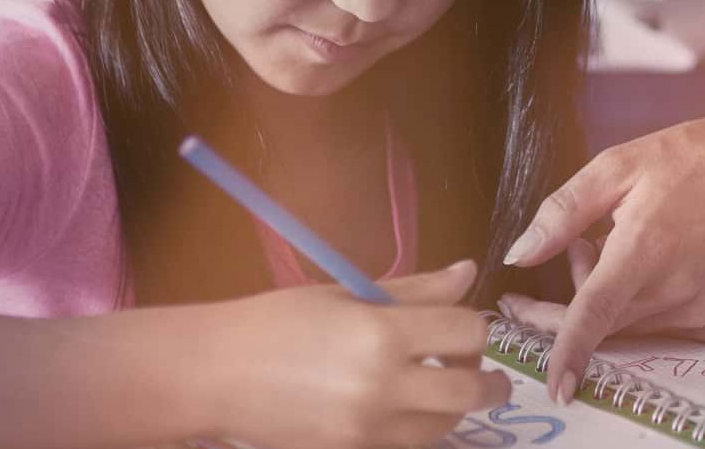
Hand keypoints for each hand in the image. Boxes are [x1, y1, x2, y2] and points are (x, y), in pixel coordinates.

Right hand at [198, 259, 510, 448]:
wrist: (217, 374)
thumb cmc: (279, 321)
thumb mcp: (348, 294)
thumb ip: (415, 289)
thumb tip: (468, 272)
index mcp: (382, 333)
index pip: (467, 332)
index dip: (475, 327)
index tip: (466, 328)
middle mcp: (383, 385)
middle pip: (469, 391)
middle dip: (488, 381)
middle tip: (482, 373)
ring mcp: (368, 429)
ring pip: (444, 427)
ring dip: (453, 407)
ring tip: (438, 388)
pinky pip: (408, 446)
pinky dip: (418, 429)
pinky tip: (404, 409)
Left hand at [499, 104, 704, 404]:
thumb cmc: (688, 160)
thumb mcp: (616, 167)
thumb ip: (561, 213)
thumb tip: (520, 255)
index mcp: (645, 247)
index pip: (597, 313)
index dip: (570, 351)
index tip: (555, 385)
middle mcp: (676, 288)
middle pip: (603, 324)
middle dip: (572, 296)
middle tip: (577, 245)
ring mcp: (702, 310)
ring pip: (629, 327)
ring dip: (610, 297)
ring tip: (623, 241)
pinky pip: (660, 328)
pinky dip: (643, 305)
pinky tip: (656, 264)